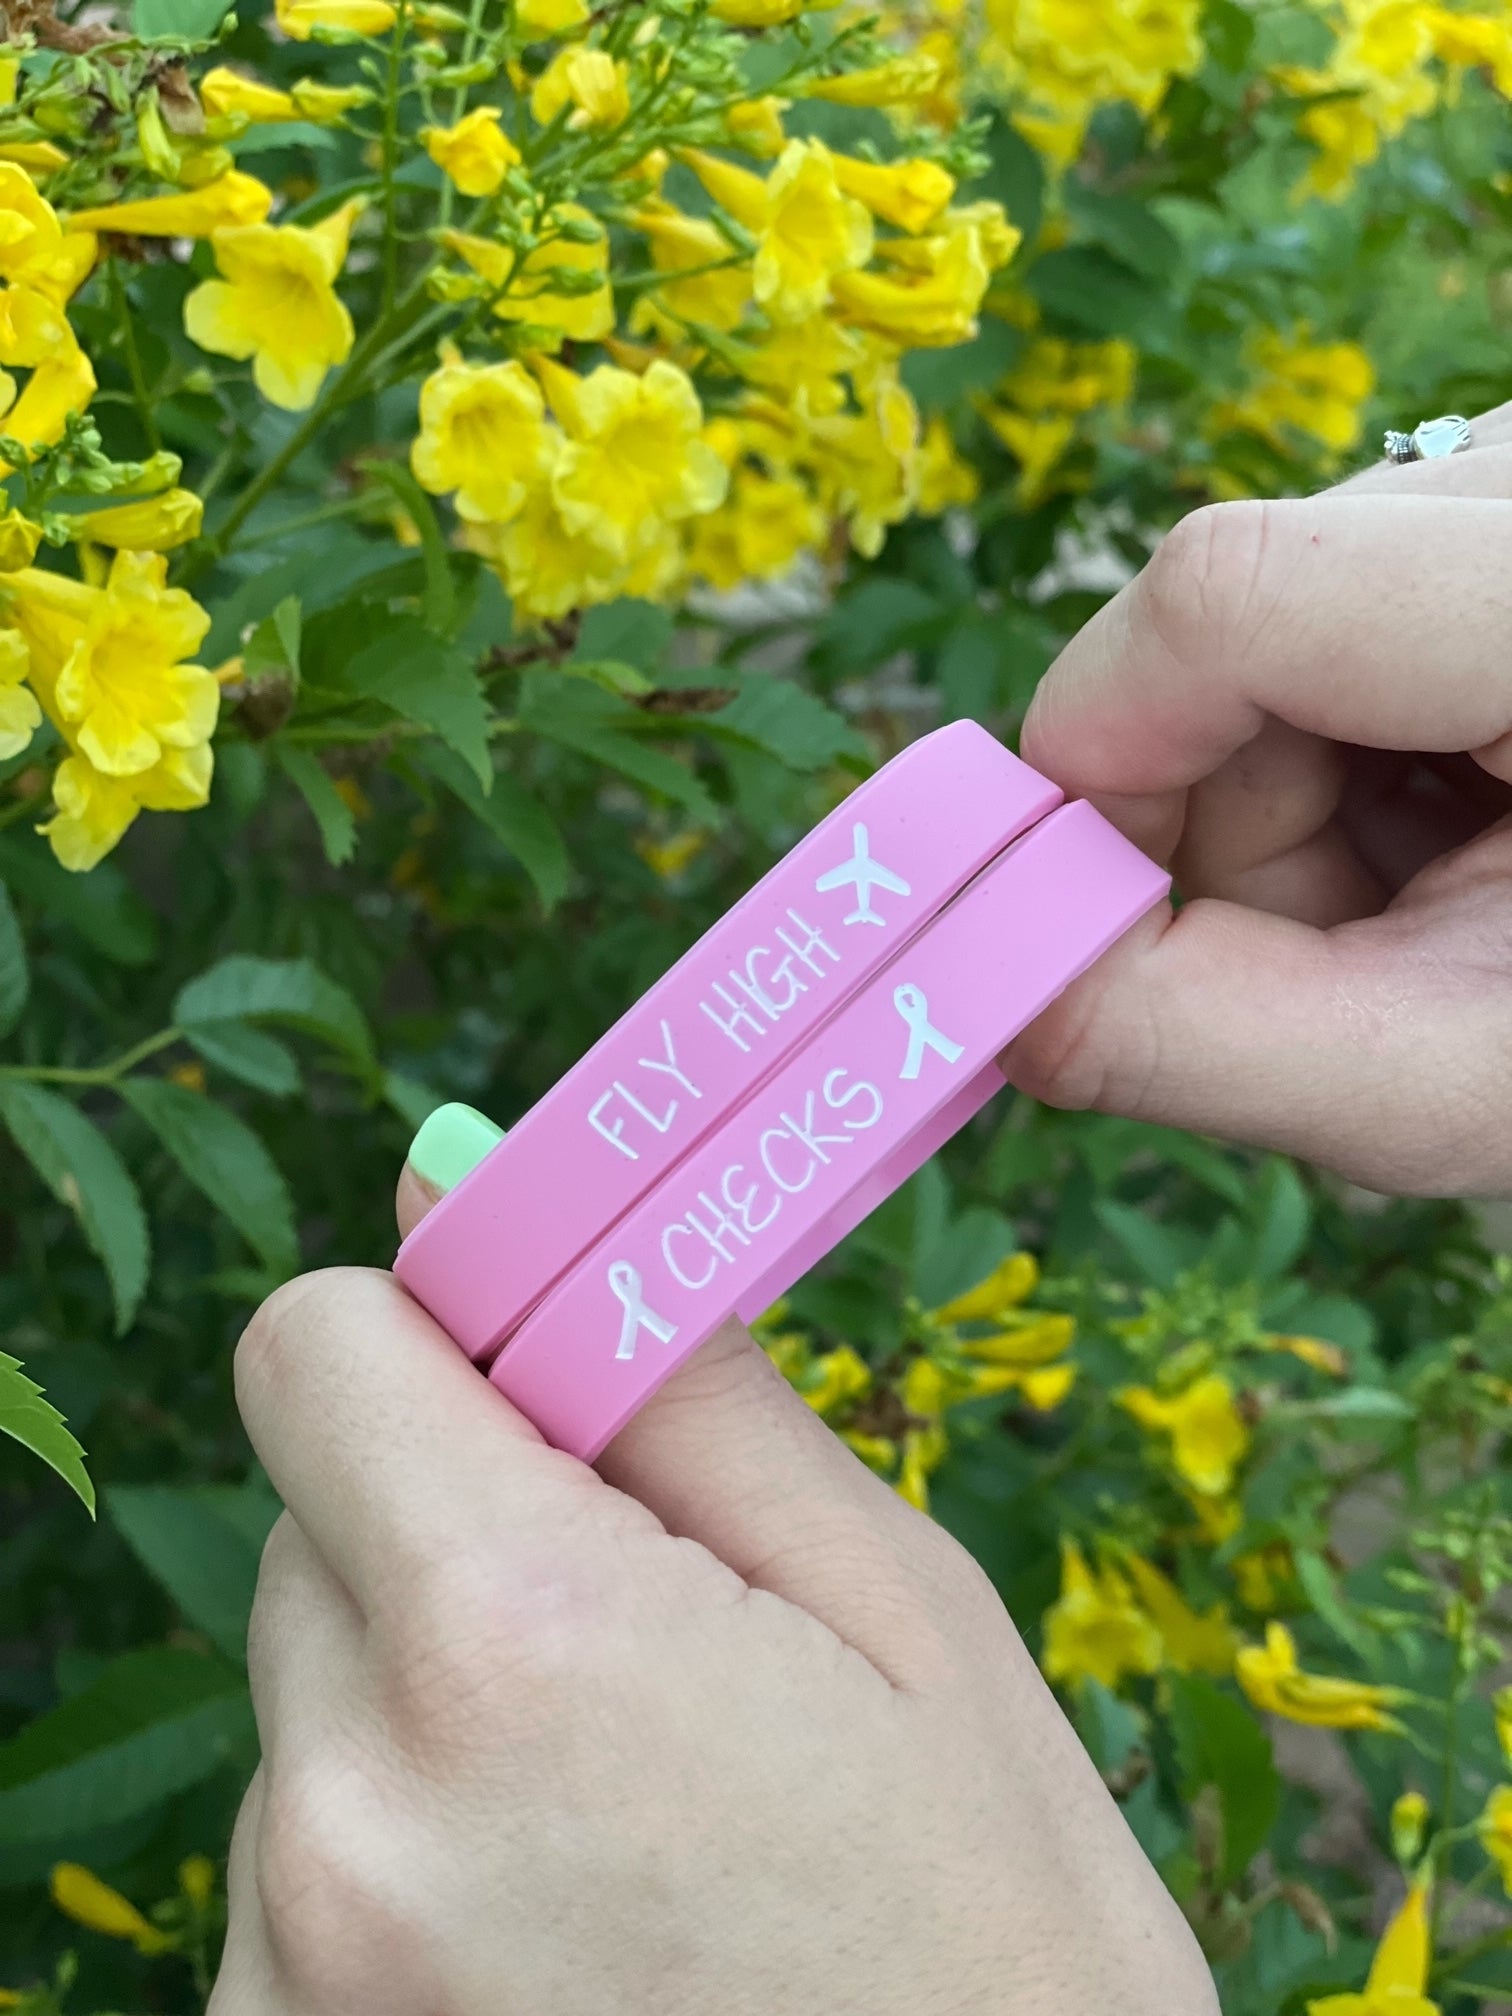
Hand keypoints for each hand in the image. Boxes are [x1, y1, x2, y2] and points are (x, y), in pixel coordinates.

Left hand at [209, 1170, 1216, 2015]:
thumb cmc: (997, 1941)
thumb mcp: (898, 1613)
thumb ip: (677, 1388)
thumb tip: (470, 1184)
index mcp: (514, 1644)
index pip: (313, 1350)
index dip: (429, 1340)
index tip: (542, 1390)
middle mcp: (348, 1817)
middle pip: (317, 1522)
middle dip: (459, 1527)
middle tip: (646, 1633)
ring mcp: (293, 1970)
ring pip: (313, 1692)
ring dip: (435, 1700)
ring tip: (630, 1820)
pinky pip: (301, 1859)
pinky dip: (406, 1849)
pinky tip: (570, 1929)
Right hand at [1005, 401, 1511, 1196]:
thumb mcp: (1439, 1085)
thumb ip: (1183, 1036)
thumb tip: (980, 976)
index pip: (1231, 593)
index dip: (1099, 758)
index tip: (1084, 922)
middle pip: (1218, 618)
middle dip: (1206, 818)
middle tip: (1341, 946)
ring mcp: (1505, 481)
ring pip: (1243, 623)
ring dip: (1270, 799)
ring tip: (1426, 892)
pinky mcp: (1476, 511)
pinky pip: (1304, 614)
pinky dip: (1321, 753)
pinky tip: (1444, 822)